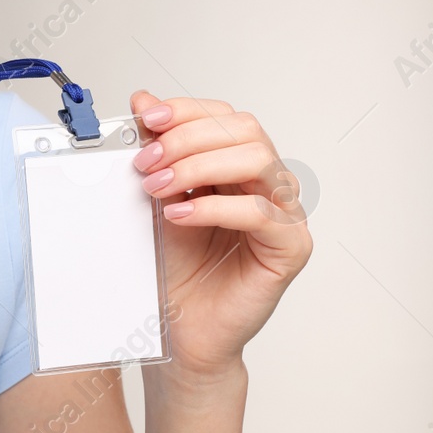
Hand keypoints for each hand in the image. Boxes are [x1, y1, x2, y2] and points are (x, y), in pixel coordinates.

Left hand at [128, 91, 312, 383]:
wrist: (183, 331)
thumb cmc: (177, 271)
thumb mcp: (157, 202)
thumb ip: (156, 153)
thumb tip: (142, 100)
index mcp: (240, 168)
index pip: (224, 119)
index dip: (186, 112)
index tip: (144, 118)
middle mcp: (268, 184)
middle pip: (244, 131)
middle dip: (187, 139)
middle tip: (146, 162)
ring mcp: (285, 214)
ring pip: (256, 162)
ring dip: (199, 167)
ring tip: (158, 188)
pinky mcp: (290, 247)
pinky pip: (259, 213)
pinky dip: (214, 207)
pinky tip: (180, 214)